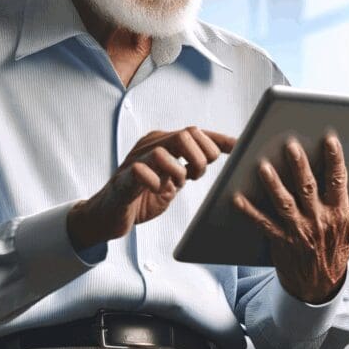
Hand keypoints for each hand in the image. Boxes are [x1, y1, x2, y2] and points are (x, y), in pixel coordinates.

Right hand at [68, 127, 235, 249]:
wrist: (108, 215)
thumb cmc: (142, 195)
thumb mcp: (174, 180)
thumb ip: (191, 168)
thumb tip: (220, 160)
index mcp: (163, 142)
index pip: (196, 133)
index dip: (219, 139)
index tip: (240, 147)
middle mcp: (150, 145)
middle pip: (186, 134)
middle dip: (202, 155)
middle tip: (197, 175)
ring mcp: (135, 160)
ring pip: (166, 149)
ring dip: (181, 169)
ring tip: (179, 183)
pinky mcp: (123, 179)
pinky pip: (142, 172)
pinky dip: (157, 181)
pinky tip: (160, 189)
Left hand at [232, 135, 348, 303]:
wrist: (320, 283)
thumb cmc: (341, 246)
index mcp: (339, 213)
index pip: (338, 181)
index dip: (334, 159)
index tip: (329, 139)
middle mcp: (318, 220)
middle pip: (307, 188)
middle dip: (299, 166)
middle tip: (291, 145)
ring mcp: (298, 231)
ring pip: (284, 203)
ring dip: (273, 184)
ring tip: (263, 166)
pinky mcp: (280, 240)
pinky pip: (263, 223)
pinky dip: (249, 211)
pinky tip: (237, 197)